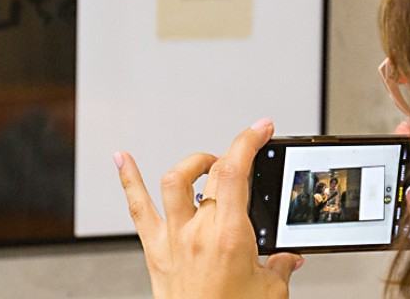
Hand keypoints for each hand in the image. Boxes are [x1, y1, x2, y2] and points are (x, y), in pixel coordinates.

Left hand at [115, 118, 303, 298]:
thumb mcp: (270, 292)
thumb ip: (280, 267)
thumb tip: (289, 259)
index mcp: (230, 236)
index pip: (237, 170)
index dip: (248, 140)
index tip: (261, 127)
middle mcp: (198, 230)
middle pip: (212, 172)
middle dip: (233, 155)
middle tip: (246, 153)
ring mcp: (173, 237)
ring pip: (174, 180)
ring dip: (192, 162)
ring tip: (206, 162)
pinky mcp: (155, 249)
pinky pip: (138, 207)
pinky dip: (127, 179)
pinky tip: (120, 158)